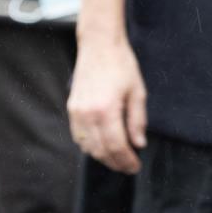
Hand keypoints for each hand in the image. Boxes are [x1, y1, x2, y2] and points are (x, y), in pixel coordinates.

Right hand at [67, 33, 146, 173]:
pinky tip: (102, 145)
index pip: (116, 146)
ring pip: (88, 147)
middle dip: (116, 163)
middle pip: (101, 151)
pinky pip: (78, 136)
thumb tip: (139, 144)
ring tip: (117, 158)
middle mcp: (88, 114)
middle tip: (129, 167)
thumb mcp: (137, 92)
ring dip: (103, 156)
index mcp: (106, 109)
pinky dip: (90, 146)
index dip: (126, 161)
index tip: (135, 167)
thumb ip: (137, 121)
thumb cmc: (121, 65)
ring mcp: (77, 112)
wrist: (99, 45)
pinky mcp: (72, 108)